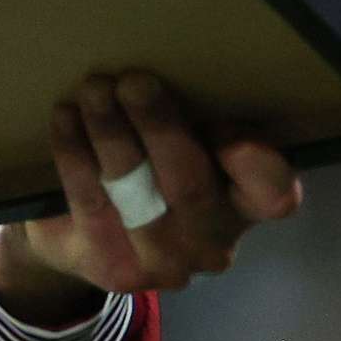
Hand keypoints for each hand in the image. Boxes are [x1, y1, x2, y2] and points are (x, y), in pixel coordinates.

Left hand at [0, 70, 303, 322]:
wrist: (78, 235)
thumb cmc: (145, 173)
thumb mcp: (180, 144)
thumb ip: (195, 123)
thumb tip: (181, 72)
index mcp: (243, 206)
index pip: (274, 195)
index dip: (259, 168)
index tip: (231, 135)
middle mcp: (212, 244)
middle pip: (190, 186)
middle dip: (160, 127)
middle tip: (134, 82)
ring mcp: (163, 264)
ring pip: (134, 192)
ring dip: (111, 133)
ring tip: (94, 90)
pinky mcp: (112, 268)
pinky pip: (90, 201)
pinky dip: (75, 153)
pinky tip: (66, 118)